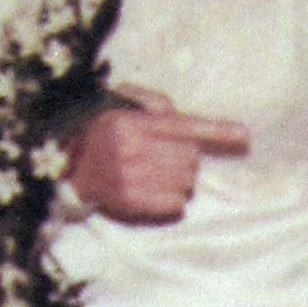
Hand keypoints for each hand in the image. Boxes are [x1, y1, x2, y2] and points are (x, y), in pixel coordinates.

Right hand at [67, 89, 249, 222]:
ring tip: (156, 173)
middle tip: (164, 156)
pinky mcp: (129, 204)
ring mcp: (129, 179)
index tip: (244, 135)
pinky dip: (172, 200)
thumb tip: (180, 113)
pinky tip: (154, 190)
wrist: (63, 167)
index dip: (216, 131)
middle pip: (190, 158)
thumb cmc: (98, 131)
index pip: (183, 126)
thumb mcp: (119, 104)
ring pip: (186, 183)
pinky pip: (174, 205)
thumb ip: (152, 102)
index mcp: (130, 123)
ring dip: (180, 179)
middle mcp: (130, 150)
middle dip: (185, 157)